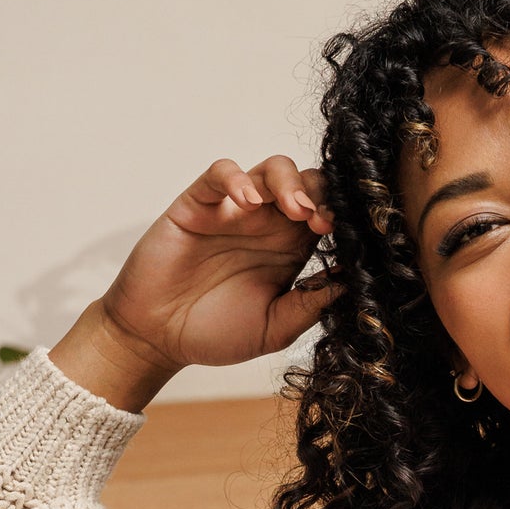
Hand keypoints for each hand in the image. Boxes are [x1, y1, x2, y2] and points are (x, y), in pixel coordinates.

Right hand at [97, 156, 342, 370]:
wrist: (158, 338)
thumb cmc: (215, 333)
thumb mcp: (274, 329)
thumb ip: (309, 306)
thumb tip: (350, 284)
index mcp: (290, 250)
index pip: (326, 215)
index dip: (339, 218)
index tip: (343, 237)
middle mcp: (267, 225)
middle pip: (307, 183)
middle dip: (321, 194)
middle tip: (321, 221)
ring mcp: (233, 211)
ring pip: (270, 169)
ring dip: (289, 182)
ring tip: (295, 209)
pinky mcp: (198, 204)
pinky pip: (219, 173)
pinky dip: (237, 178)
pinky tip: (247, 201)